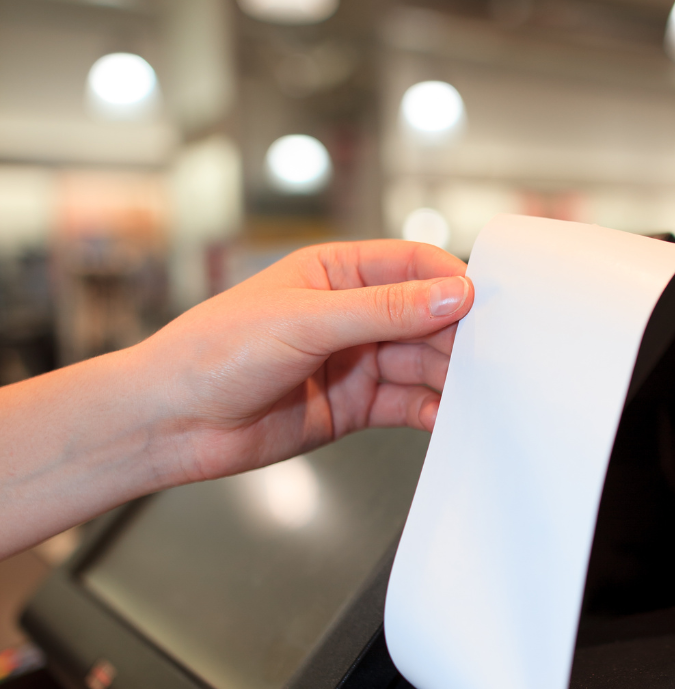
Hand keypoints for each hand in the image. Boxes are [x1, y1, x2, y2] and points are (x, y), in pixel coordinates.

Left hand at [143, 239, 471, 481]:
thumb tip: (451, 294)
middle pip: (424, 319)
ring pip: (420, 364)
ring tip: (475, 393)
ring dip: (448, 378)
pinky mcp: (354, 407)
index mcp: (336, 272)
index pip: (411, 266)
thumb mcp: (304, 320)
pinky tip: (446, 418)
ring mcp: (354, 362)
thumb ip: (384, 310)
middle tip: (487, 358)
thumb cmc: (213, 352)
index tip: (482, 304)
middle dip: (455, 337)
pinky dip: (429, 411)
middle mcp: (350, 315)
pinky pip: (405, 405)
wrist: (173, 422)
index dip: (450, 282)